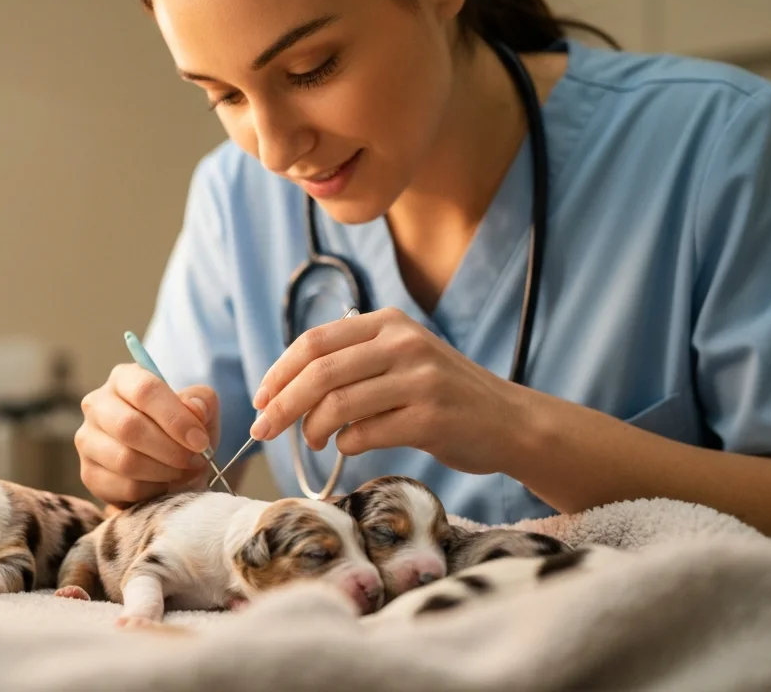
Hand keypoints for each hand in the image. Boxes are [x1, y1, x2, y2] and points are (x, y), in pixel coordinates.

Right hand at [74, 363, 219, 507]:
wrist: (168, 464)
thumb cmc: (180, 430)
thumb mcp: (200, 410)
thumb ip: (202, 402)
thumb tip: (194, 409)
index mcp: (124, 379)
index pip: (145, 391)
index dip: (175, 418)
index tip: (199, 441)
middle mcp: (97, 404)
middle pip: (129, 427)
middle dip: (170, 449)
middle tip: (194, 460)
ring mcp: (88, 439)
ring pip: (124, 460)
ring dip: (163, 471)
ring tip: (183, 472)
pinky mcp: (88, 473)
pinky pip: (122, 487)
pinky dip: (152, 491)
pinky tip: (164, 485)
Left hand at [249, 307, 525, 474]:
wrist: (510, 421)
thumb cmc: (444, 394)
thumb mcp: (402, 357)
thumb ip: (354, 360)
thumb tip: (285, 389)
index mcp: (389, 322)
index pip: (315, 342)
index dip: (278, 372)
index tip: (260, 398)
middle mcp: (403, 343)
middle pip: (319, 372)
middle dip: (282, 404)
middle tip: (264, 430)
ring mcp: (420, 380)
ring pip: (337, 404)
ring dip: (312, 430)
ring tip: (313, 442)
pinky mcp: (431, 418)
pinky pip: (365, 434)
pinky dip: (346, 444)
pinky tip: (348, 447)